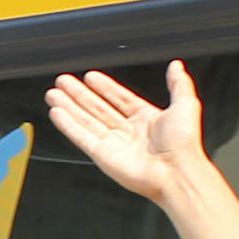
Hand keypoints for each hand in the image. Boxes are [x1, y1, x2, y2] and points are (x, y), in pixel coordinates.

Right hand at [45, 61, 205, 202]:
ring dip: (69, 106)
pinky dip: (68, 125)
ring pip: (86, 120)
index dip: (104, 87)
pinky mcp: (103, 156)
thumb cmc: (184, 143)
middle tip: (63, 81)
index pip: (119, 98)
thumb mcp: (186, 105)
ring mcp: (114, 144)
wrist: (177, 172)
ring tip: (53, 93)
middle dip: (79, 94)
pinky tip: (57, 113)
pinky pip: (82, 137)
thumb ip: (179, 84)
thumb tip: (176, 65)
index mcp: (146, 119)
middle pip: (97, 108)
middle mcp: (128, 131)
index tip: (90, 76)